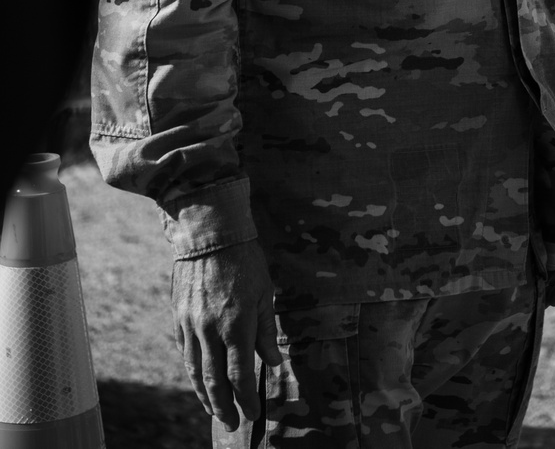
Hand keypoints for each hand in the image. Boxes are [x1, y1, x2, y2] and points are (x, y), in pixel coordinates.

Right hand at [171, 240, 281, 431]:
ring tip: (216, 412)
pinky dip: (193, 373)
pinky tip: (199, 383)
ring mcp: (191, 325)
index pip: (239, 375)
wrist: (209, 233)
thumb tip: (273, 362)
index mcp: (236, 325)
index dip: (246, 399)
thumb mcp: (264, 293)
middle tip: (234, 424)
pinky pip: (185, 353)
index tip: (253, 413)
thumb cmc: (244, 260)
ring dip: (206, 396)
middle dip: (225, 407)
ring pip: (196, 371)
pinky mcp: (179, 317)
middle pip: (215, 380)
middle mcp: (210, 330)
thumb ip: (266, 331)